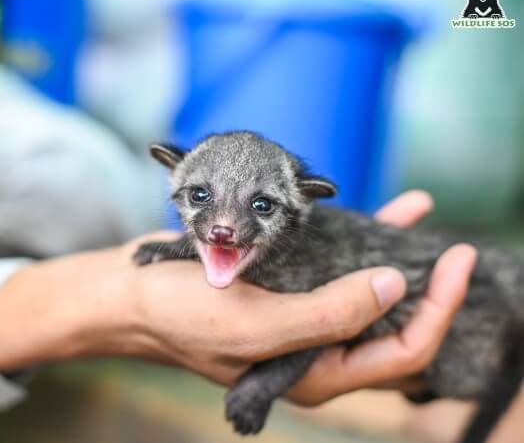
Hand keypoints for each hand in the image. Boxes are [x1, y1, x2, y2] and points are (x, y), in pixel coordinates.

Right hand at [0, 190, 475, 406]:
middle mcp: (312, 349)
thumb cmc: (181, 312)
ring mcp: (299, 317)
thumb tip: (392, 287)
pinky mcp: (285, 286)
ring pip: (366, 293)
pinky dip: (361, 239)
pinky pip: (335, 265)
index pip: (398, 354)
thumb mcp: (255, 322)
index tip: (453, 264)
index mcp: (312, 372)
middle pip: (390, 327)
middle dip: (428, 291)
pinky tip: (384, 209)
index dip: (435, 313)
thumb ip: (327, 315)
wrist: (130, 292)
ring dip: (398, 258)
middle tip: (452, 251)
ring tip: (425, 224)